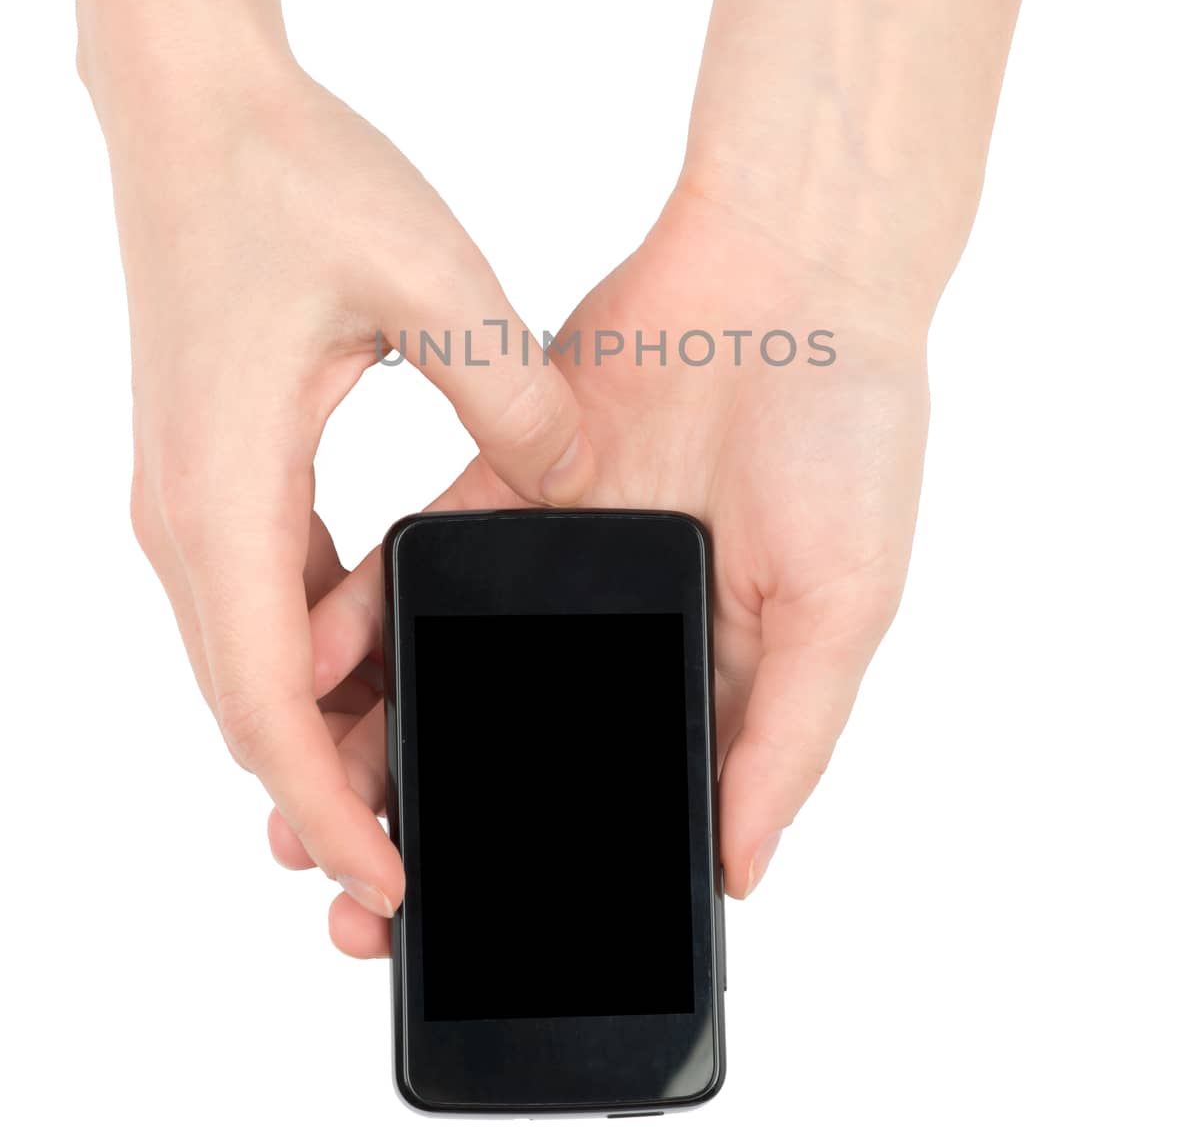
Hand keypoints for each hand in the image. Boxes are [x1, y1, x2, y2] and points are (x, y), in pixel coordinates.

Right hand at [101, 44, 593, 916]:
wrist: (191, 101)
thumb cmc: (287, 175)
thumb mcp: (432, 281)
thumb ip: (514, 397)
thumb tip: (577, 486)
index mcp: (225, 494)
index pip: (269, 708)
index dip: (326, 808)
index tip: (395, 880)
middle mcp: (186, 516)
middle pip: (251, 705)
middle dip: (321, 791)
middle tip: (418, 853)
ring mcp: (187, 492)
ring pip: (252, 653)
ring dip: (318, 719)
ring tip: (411, 764)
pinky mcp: (210, 462)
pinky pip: (263, 585)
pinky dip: (318, 639)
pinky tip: (392, 634)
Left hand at [272, 181, 928, 953]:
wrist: (788, 277)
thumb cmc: (848, 439)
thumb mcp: (842, 608)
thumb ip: (786, 740)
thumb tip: (739, 872)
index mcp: (709, 672)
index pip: (616, 793)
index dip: (547, 865)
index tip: (469, 933)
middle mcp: (622, 626)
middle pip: (512, 741)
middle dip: (439, 812)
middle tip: (354, 900)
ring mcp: (556, 561)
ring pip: (449, 667)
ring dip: (382, 732)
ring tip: (305, 807)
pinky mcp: (504, 486)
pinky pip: (418, 563)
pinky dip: (363, 617)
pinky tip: (314, 668)